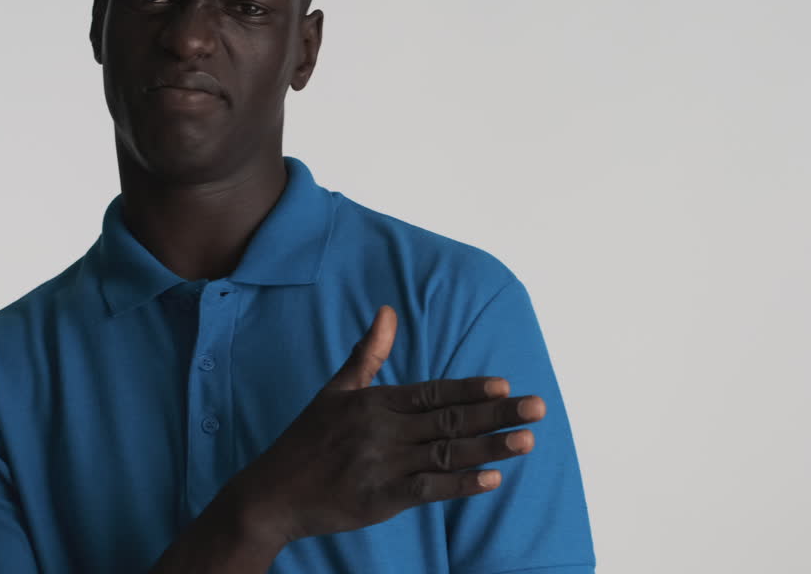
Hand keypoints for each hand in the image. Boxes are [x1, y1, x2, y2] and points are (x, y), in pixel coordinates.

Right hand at [225, 305, 545, 545]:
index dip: (471, 390)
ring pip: (447, 453)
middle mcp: (383, 430)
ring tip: (527, 441)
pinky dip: (460, 484)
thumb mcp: (335, 391)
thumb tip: (389, 311)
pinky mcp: (381, 498)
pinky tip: (491, 480)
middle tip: (537, 407)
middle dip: (497, 414)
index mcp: (375, 402)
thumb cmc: (307, 440)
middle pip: (449, 419)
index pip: (433, 392)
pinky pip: (429, 489)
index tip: (505, 385)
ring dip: (490, 447)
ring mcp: (383, 465)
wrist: (273, 493)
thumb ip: (368, 353)